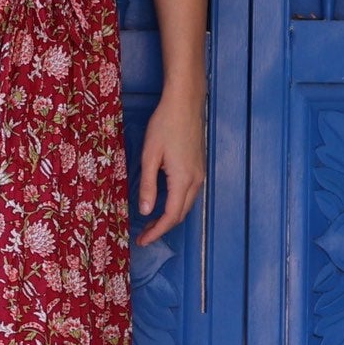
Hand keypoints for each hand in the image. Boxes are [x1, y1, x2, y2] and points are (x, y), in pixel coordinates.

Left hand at [136, 87, 205, 247]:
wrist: (185, 103)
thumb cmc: (165, 125)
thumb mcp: (150, 156)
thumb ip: (149, 186)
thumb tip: (146, 211)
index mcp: (183, 180)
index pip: (171, 216)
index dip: (156, 232)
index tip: (142, 241)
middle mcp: (196, 181)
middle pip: (180, 214)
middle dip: (162, 228)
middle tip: (143, 235)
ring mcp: (200, 174)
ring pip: (186, 205)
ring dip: (169, 217)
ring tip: (150, 223)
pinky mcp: (199, 167)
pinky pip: (189, 194)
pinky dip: (176, 205)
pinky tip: (163, 203)